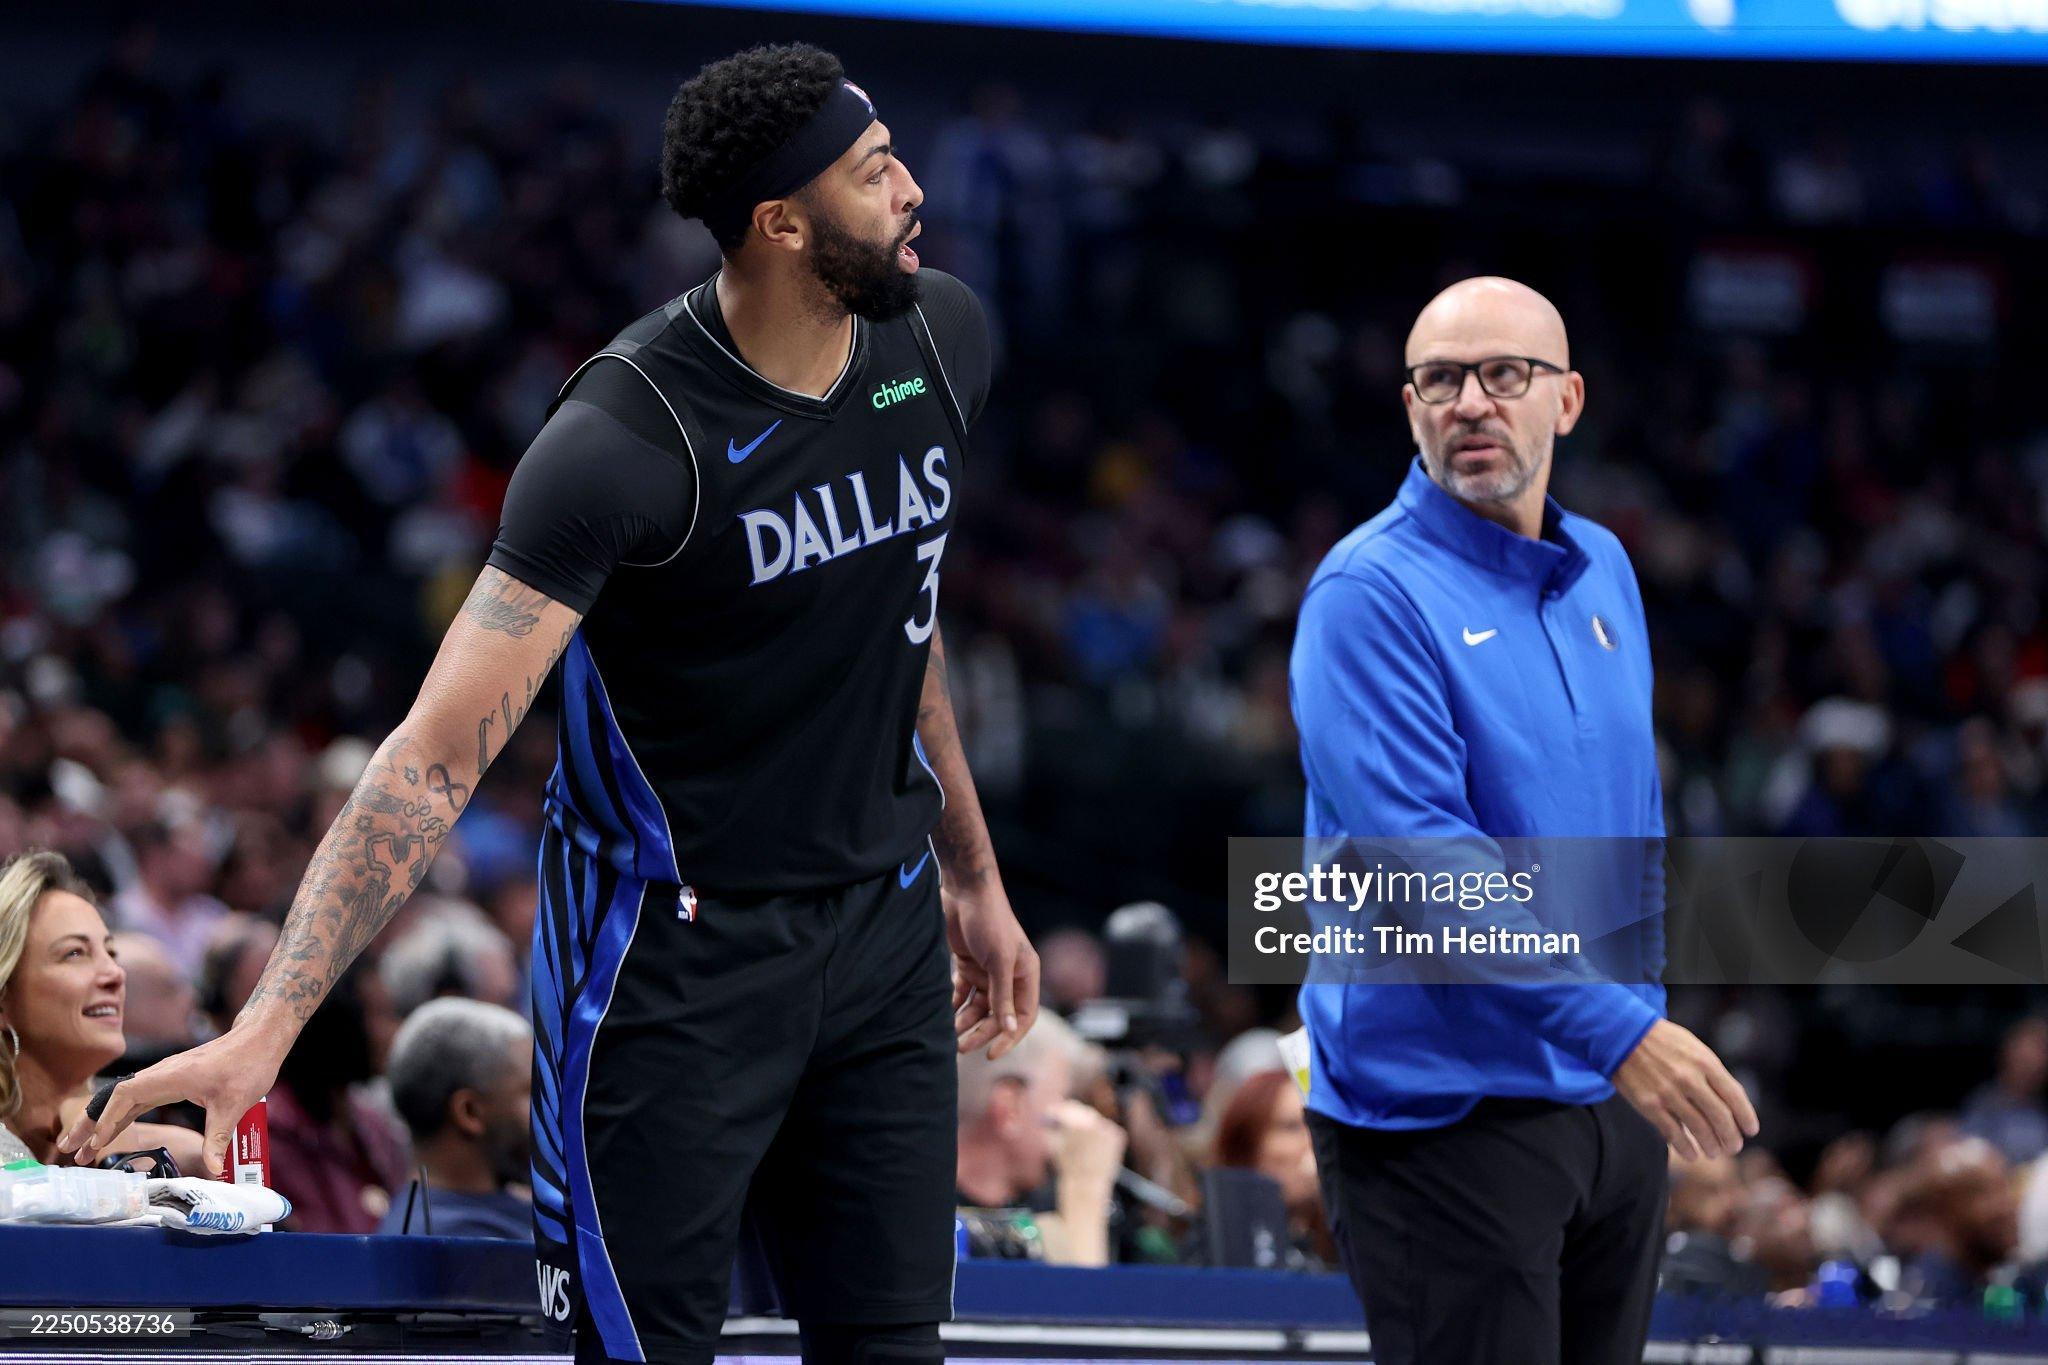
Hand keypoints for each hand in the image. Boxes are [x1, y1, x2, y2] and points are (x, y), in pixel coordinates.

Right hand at [57, 1022, 288, 1175]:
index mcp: (169, 1077)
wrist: (259, 1039)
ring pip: (124, 1099)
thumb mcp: (233, 1105)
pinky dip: (122, 1115)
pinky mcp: (173, 1081)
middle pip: (115, 1098)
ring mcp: (165, 1077)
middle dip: (89, 1122)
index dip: (108, 1119)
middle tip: (67, 1148)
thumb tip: (214, 1171)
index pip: (125, 1096)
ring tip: (82, 1147)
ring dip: (102, 1121)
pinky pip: (139, 1099)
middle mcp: (161, 1074)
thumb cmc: (247, 1065)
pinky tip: (112, 1132)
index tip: (96, 1143)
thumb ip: (219, 1138)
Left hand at [945, 875, 1039, 1059]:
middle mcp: (1009, 976)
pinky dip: (954, 1005)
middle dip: (981, 1032)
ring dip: (966, 1021)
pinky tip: (943, 1016)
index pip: (1024, 1016)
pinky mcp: (968, 965)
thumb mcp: (999, 960)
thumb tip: (1010, 1029)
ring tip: (949, 1034)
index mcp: (1026, 974)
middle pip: (998, 1015)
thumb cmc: (989, 921)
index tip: (991, 1054)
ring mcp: (987, 971)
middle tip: (961, 1047)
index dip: (1010, 1037)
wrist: (965, 890)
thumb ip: (1003, 995)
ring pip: (979, 1007)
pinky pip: (963, 993)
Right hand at [1050, 1098, 1127, 1196]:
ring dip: (1088, 1129)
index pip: (1069, 1108)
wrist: (1088, 1184)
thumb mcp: (1054, 1145)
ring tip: (1085, 1152)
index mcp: (1076, 1123)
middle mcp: (1094, 1122)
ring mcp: (1108, 1127)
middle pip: (1084, 1111)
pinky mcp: (1118, 1134)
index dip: (1061, 1110)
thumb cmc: (1068, 1166)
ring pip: (1095, 1122)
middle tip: (1071, 1121)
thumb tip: (1053, 1116)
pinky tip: (1097, 1154)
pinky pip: (1106, 1130)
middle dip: (1076, 1115)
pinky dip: (1101, 1136)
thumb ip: (1052, 1127)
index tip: (1056, 1112)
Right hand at [1612, 1018, 1758, 1161]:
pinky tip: (1691, 1154)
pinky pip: (1673, 1133)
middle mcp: (1690, 1079)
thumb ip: (1712, 1072)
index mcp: (1704, 1062)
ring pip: (1699, 1129)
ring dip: (1711, 1146)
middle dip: (1731, 1137)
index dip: (1746, 1117)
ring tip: (1714, 1152)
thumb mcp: (1693, 1048)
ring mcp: (1668, 1093)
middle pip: (1720, 1117)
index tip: (1751, 1130)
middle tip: (1734, 1147)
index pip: (1735, 1096)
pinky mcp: (1649, 1104)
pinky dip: (1686, 1148)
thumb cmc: (1663, 1042)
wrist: (1622, 1033)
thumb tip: (1729, 1103)